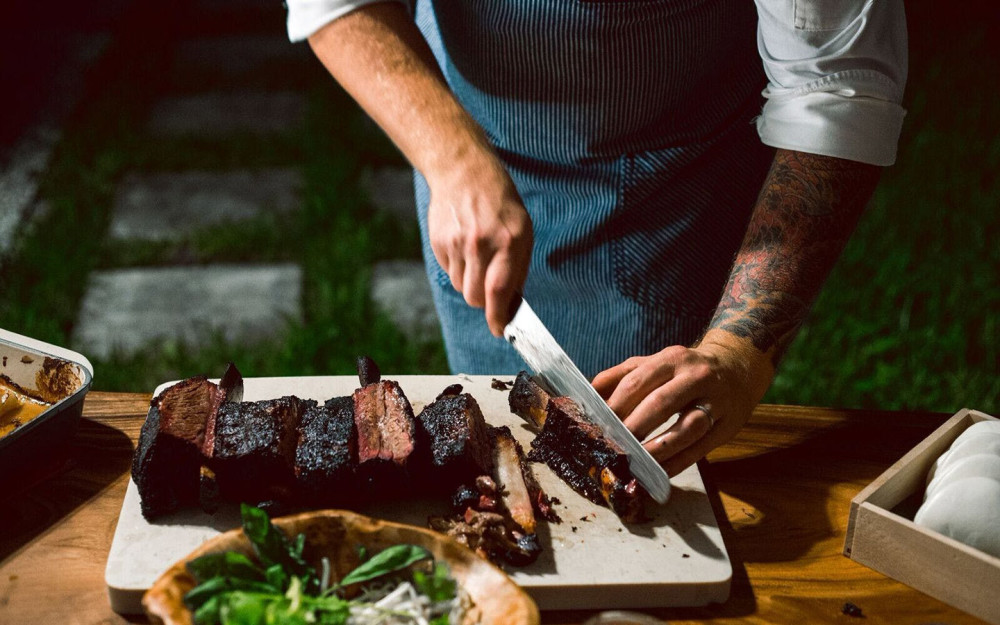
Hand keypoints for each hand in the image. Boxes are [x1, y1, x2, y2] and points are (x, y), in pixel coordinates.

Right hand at [426, 153, 532, 335]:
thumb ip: (518, 266)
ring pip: (461, 287)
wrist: (464, 172)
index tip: (500, 330)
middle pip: (475, 297)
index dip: (498, 317)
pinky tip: (463, 246)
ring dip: (470, 282)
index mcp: (508, 241)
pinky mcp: (439, 242)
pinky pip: (448, 271)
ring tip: (477, 256)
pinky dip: (457, 267)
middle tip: (490, 290)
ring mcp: (457, 243)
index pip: (499, 291)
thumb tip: (512, 302)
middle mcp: (481, 244)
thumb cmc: (500, 203)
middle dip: (484, 302)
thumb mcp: (522, 230)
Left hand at [592, 330, 774, 475]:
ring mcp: (715, 401)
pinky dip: (678, 463)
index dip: (616, 405)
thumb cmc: (684, 369)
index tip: (597, 425)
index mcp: (671, 359)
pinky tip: (660, 473)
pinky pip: (701, 448)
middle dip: (635, 427)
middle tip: (613, 447)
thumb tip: (587, 394)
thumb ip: (620, 376)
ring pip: (687, 427)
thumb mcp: (654, 363)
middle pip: (662, 404)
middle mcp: (695, 376)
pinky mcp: (727, 425)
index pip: (638, 382)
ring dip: (660, 448)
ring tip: (637, 463)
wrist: (738, 367)